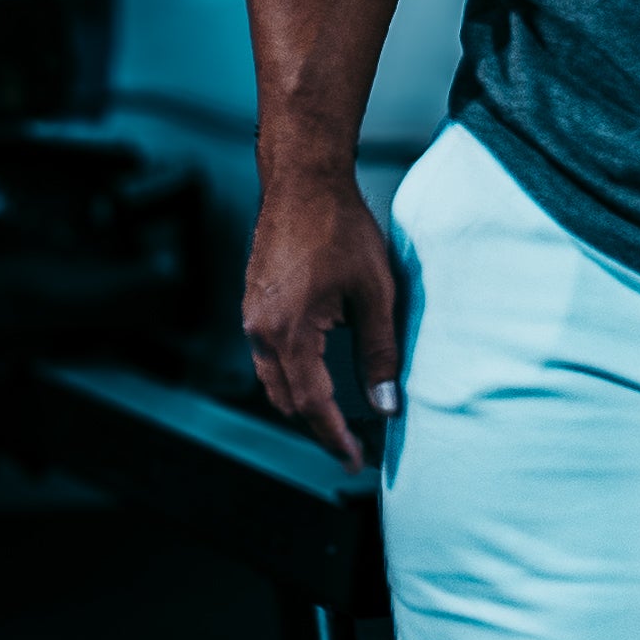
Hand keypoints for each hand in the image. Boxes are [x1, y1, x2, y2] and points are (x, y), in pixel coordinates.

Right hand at [241, 174, 401, 468]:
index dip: (335, 437)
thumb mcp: (375, 293)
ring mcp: (252, 317)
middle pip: (286, 400)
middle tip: (352, 445)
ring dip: (303, 404)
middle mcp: (261, 330)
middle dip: (318, 427)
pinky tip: (317, 375)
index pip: (312, 404)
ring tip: (338, 418)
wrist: (302, 180)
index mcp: (288, 332)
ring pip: (273, 381)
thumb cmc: (340, 228)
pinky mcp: (254, 304)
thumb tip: (386, 402)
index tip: (355, 459)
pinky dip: (292, 377)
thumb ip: (380, 352)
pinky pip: (268, 357)